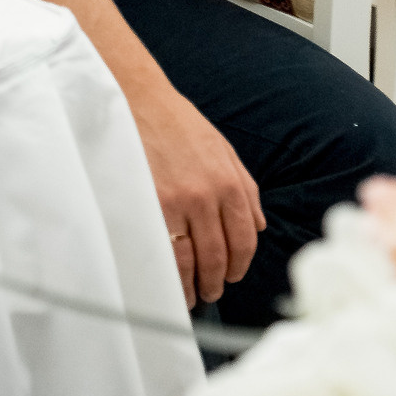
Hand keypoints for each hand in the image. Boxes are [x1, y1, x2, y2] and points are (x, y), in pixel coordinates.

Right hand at [125, 76, 263, 307]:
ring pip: (191, 260)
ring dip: (194, 285)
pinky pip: (164, 250)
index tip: (233, 275)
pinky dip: (171, 273)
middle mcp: (207, 196)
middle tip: (212, 291)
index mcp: (229, 183)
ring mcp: (176, 203)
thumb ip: (246, 188)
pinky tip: (171, 282)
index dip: (240, 265)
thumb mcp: (223, 149)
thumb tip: (258, 226)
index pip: (243, 240)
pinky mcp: (149, 204)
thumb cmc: (178, 123)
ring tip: (192, 295)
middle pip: (218, 256)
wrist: (138, 99)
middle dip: (217, 281)